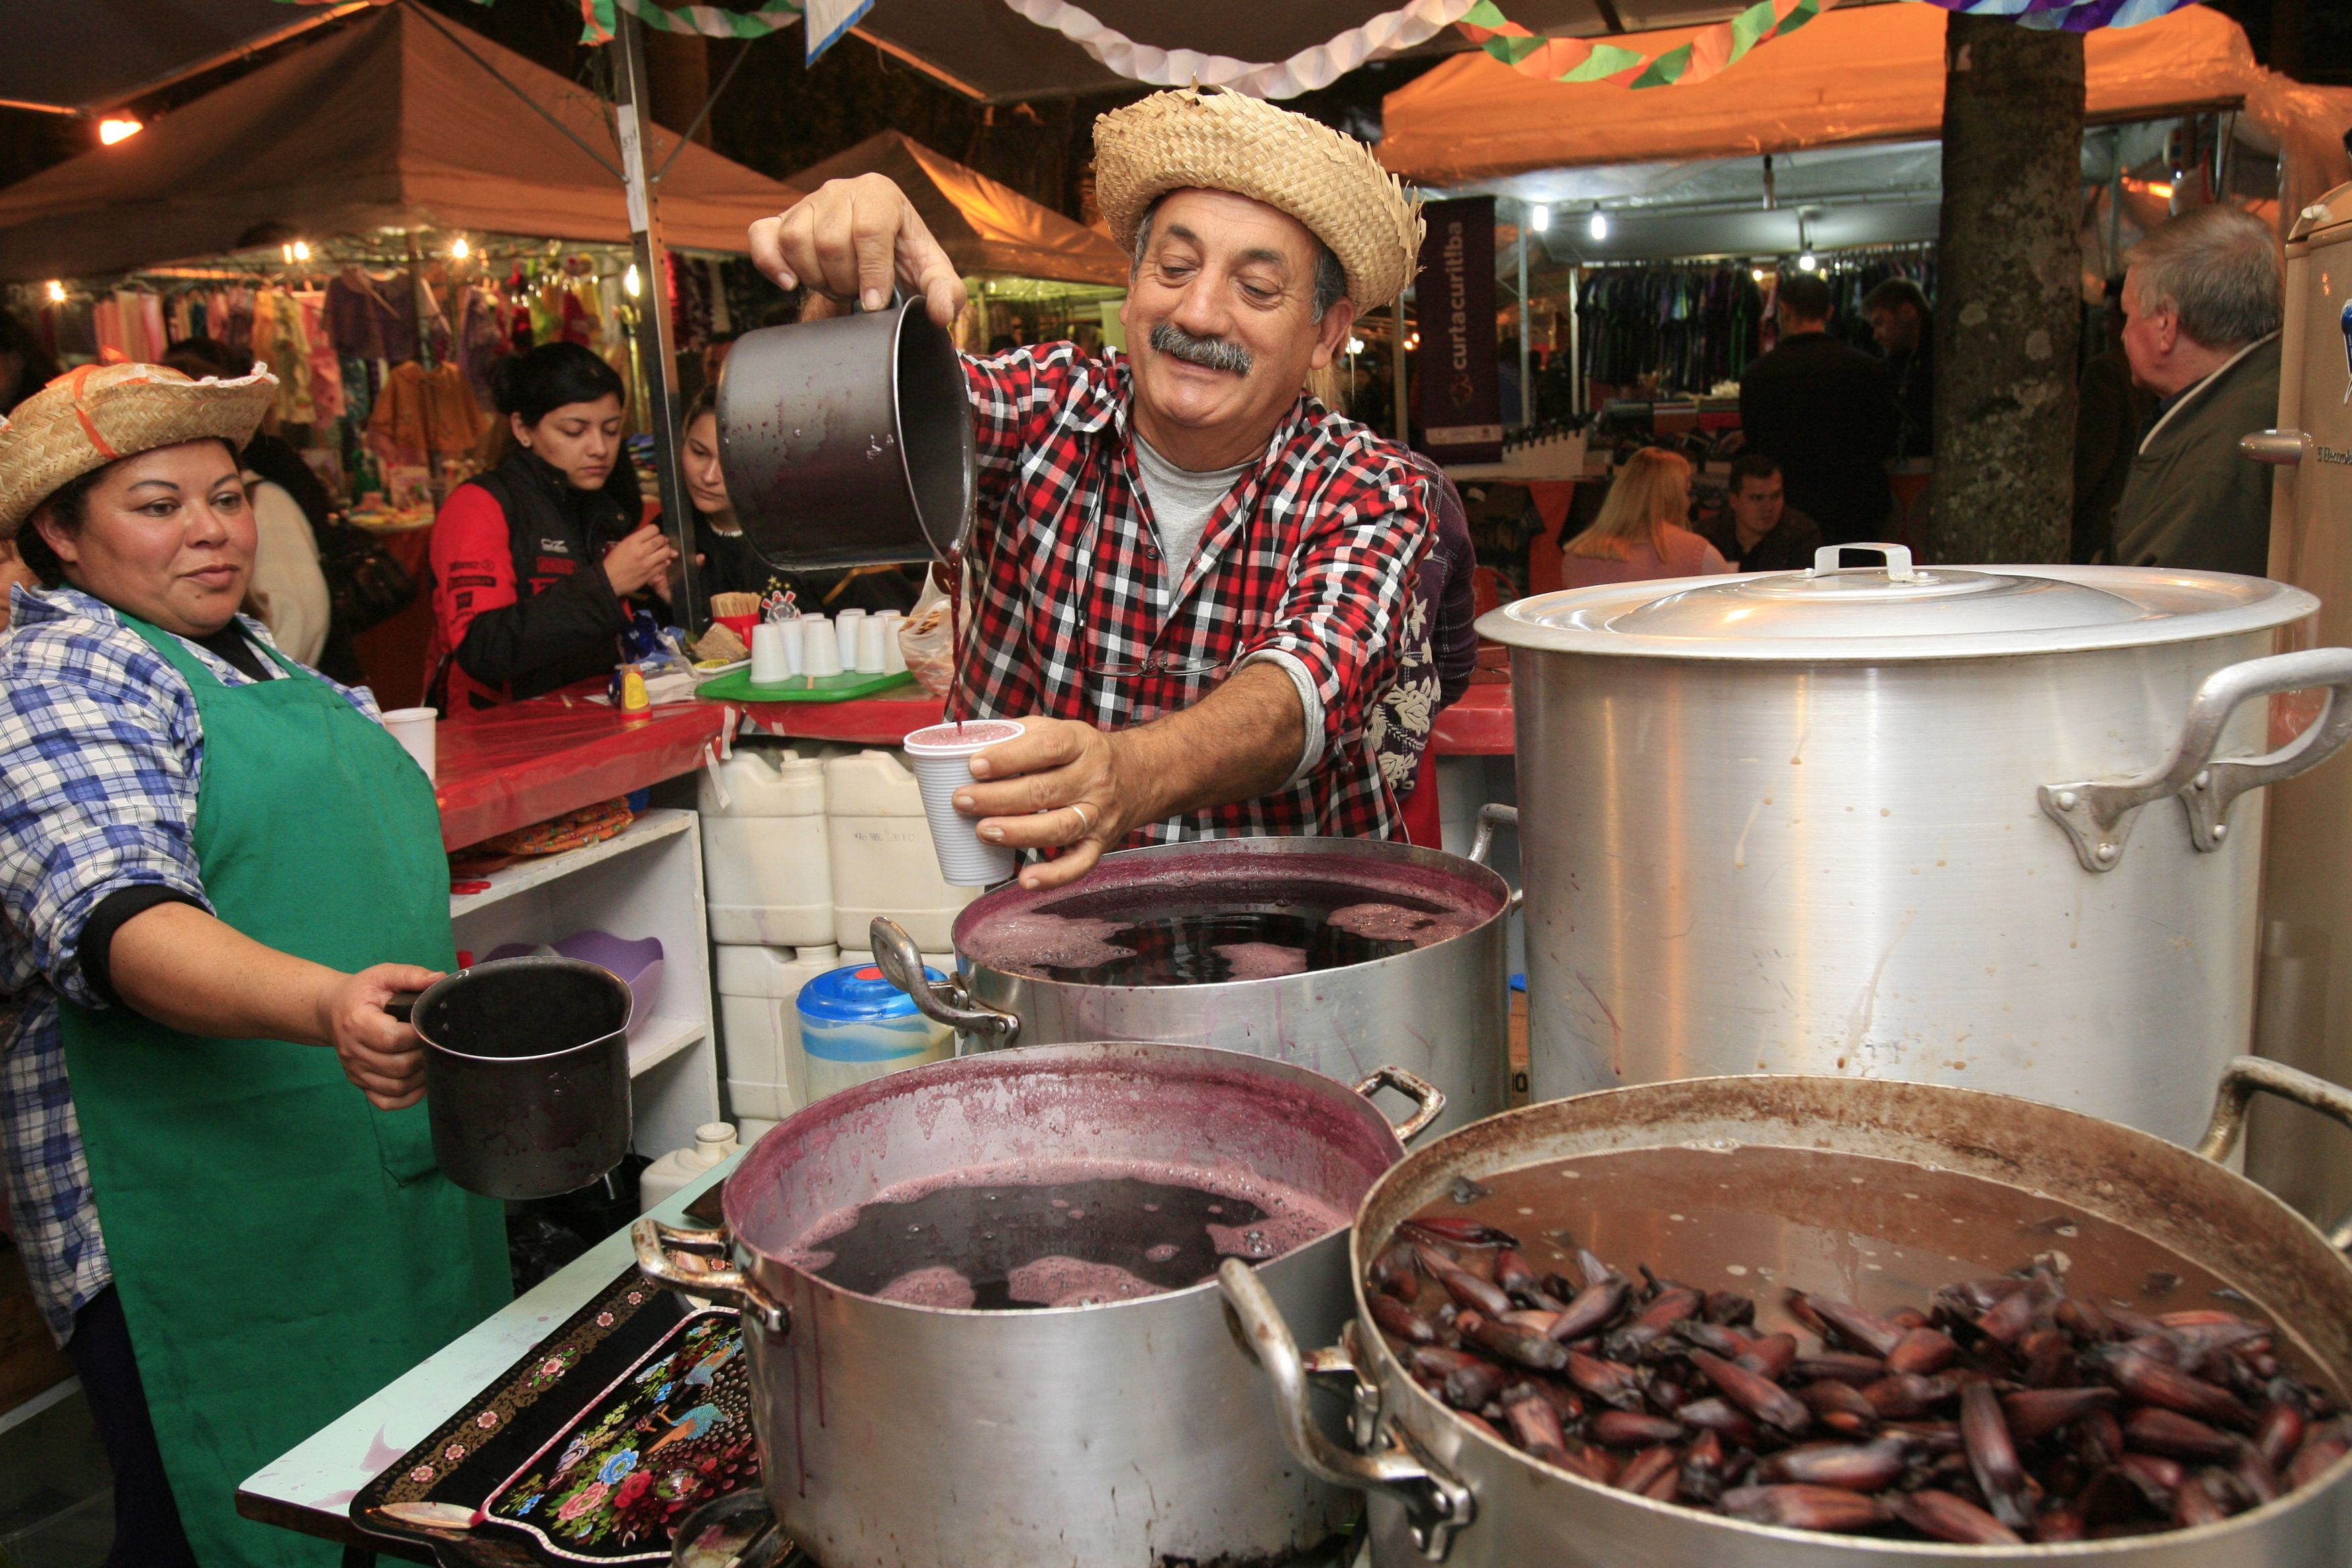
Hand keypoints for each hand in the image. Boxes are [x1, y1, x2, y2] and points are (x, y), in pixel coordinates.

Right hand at [317, 963, 440, 1110]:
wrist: (333, 1010)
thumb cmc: (361, 993)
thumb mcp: (383, 975)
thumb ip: (411, 975)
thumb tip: (440, 979)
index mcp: (357, 1022)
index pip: (393, 1039)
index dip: (418, 1036)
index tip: (429, 1026)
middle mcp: (353, 1051)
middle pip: (398, 1066)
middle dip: (423, 1057)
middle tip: (434, 1044)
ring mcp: (355, 1071)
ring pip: (395, 1087)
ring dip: (420, 1078)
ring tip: (430, 1061)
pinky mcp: (360, 1082)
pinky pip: (385, 1102)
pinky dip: (407, 1098)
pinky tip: (420, 1083)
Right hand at [603, 523, 677, 597]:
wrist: (608, 580)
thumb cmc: (613, 562)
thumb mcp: (622, 545)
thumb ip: (638, 540)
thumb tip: (654, 538)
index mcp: (632, 541)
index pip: (653, 529)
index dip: (655, 532)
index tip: (652, 536)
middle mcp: (642, 550)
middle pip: (662, 539)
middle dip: (661, 541)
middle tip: (658, 545)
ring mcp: (647, 563)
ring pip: (666, 552)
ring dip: (665, 551)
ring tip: (661, 553)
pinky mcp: (651, 574)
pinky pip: (664, 565)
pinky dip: (664, 562)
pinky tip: (660, 562)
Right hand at [748, 173, 966, 330]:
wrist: (876, 255)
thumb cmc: (906, 262)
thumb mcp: (933, 276)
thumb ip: (945, 293)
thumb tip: (939, 315)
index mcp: (880, 193)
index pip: (868, 230)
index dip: (870, 273)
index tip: (872, 304)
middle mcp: (841, 189)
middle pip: (830, 241)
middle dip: (845, 281)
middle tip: (858, 292)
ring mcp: (808, 202)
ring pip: (796, 242)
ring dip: (815, 277)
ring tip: (836, 285)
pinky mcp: (781, 220)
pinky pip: (762, 237)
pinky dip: (770, 262)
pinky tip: (789, 283)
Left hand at [952, 718, 1141, 889]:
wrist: (1141, 775)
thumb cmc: (1083, 753)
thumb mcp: (1058, 730)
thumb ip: (1017, 735)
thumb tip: (965, 745)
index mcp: (1080, 743)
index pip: (1045, 748)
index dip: (1009, 758)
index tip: (975, 765)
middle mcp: (1092, 779)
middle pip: (1044, 791)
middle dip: (998, 798)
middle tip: (962, 800)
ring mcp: (1098, 815)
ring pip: (1059, 827)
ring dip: (1017, 832)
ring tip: (982, 831)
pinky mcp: (1100, 844)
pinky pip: (1078, 864)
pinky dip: (1052, 876)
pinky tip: (1024, 880)